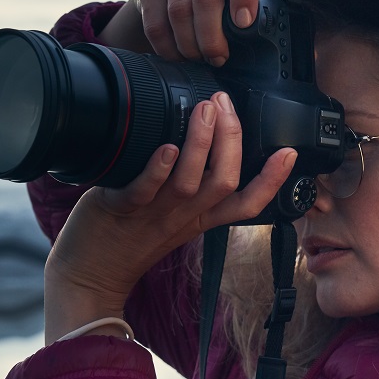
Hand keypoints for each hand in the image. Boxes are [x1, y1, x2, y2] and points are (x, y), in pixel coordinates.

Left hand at [43, 91, 295, 343]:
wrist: (89, 275)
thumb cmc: (128, 239)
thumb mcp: (172, 217)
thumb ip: (191, 186)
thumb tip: (205, 142)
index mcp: (200, 218)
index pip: (247, 204)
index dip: (272, 180)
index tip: (288, 152)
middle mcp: (183, 216)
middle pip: (224, 182)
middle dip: (232, 140)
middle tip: (225, 104)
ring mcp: (154, 214)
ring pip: (191, 182)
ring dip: (201, 143)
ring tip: (204, 109)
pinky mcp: (121, 210)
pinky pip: (144, 190)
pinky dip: (157, 168)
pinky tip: (165, 146)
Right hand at [97, 0, 260, 65]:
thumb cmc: (222, 2)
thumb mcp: (240, 1)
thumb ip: (250, 17)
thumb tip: (255, 50)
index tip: (244, 23)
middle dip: (212, 37)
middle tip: (218, 58)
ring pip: (179, 12)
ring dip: (190, 45)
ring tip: (199, 59)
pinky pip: (155, 24)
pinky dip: (168, 48)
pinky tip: (179, 56)